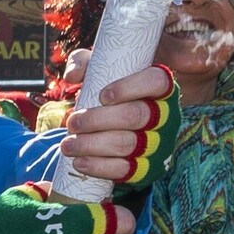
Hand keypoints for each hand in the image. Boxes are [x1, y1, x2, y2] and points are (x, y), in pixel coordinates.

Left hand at [59, 66, 174, 188]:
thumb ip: (85, 63)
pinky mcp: (148, 167)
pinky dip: (100, 167)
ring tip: (68, 144)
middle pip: (135, 116)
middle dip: (98, 120)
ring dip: (92, 145)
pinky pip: (125, 170)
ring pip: (127, 144)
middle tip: (72, 122)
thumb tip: (72, 75)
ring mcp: (158, 143)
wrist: (119, 124)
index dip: (129, 88)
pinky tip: (80, 162)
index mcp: (160, 87)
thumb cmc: (111, 92)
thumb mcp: (101, 70)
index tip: (102, 96)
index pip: (155, 82)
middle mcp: (165, 115)